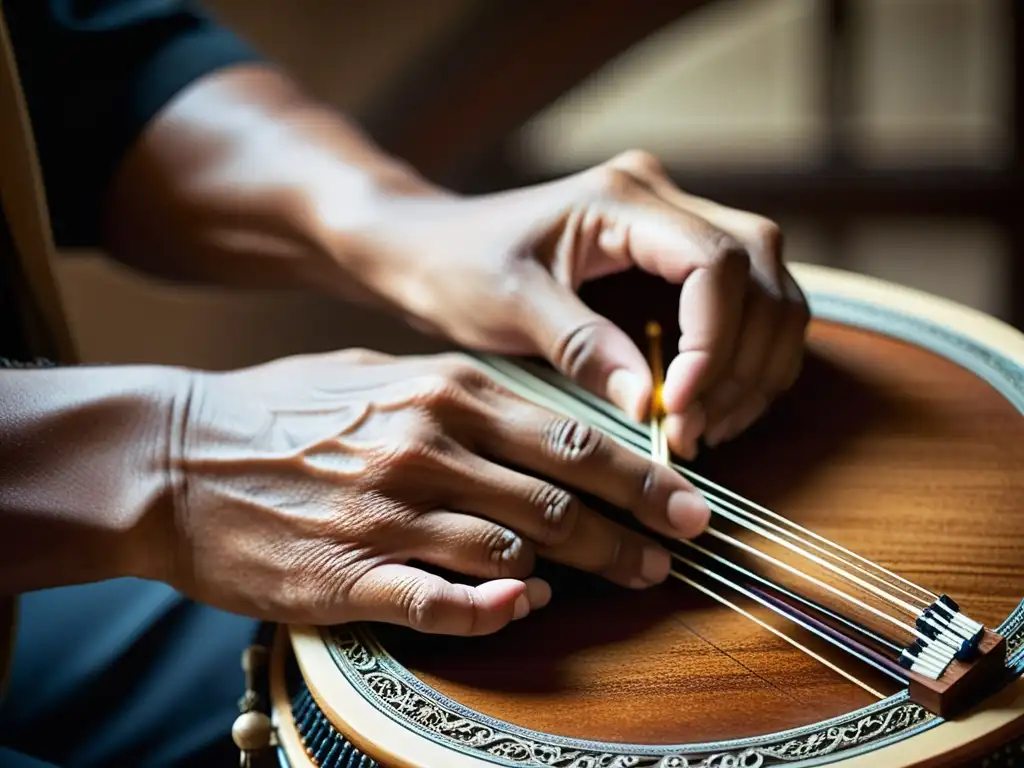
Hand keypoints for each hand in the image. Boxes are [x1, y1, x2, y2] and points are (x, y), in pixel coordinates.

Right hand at [164, 350, 709, 634]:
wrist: (171, 456)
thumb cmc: (283, 412)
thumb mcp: (378, 373)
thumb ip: (460, 399)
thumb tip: (534, 431)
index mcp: (440, 391)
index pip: (568, 435)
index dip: (639, 474)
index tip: (685, 502)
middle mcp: (425, 446)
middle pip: (559, 495)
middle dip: (632, 527)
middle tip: (676, 552)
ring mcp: (387, 513)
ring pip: (516, 547)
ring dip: (583, 570)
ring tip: (627, 579)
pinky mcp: (346, 575)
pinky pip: (442, 601)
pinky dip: (495, 606)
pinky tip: (525, 604)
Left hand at [348, 150, 808, 456]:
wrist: (433, 249)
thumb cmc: (458, 266)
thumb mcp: (508, 305)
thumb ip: (580, 347)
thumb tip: (648, 405)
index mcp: (622, 198)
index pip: (715, 261)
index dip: (714, 340)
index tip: (678, 405)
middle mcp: (664, 201)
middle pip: (760, 274)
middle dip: (742, 362)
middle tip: (693, 430)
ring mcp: (676, 230)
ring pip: (768, 293)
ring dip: (753, 369)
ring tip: (701, 429)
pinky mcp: (674, 266)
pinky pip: (746, 311)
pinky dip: (741, 365)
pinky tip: (704, 408)